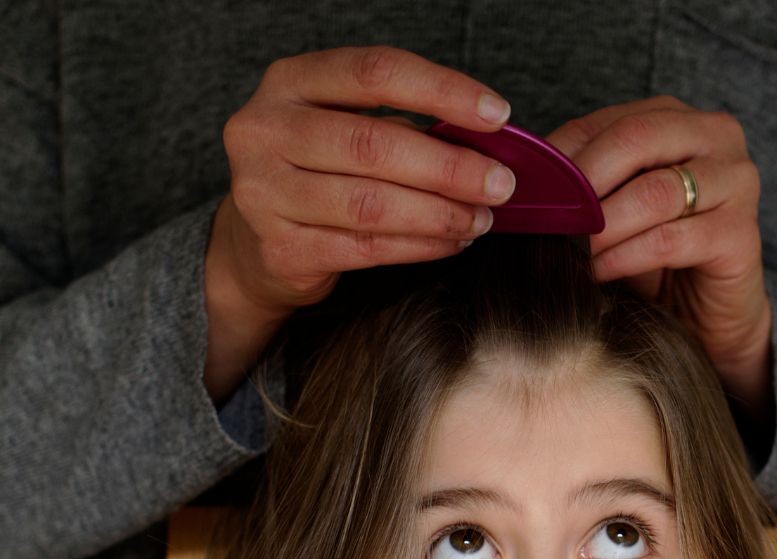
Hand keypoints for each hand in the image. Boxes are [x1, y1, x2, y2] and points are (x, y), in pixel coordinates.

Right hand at [204, 46, 516, 400]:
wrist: (256, 246)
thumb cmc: (319, 177)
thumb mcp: (343, 130)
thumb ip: (399, 126)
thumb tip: (485, 141)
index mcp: (289, 82)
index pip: (374, 72)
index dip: (442, 91)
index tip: (497, 115)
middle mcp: (265, 130)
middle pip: (374, 143)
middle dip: (450, 166)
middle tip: (500, 183)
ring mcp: (264, 193)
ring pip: (371, 204)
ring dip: (439, 213)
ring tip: (481, 219)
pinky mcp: (281, 249)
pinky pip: (366, 249)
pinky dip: (419, 247)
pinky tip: (451, 243)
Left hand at [546, 98, 773, 427]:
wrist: (706, 318)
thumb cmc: (652, 262)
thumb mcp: (610, 214)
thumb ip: (578, 188)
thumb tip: (518, 184)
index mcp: (678, 119)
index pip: (608, 121)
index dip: (560, 156)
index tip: (522, 193)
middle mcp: (716, 137)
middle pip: (636, 139)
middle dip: (582, 183)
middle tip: (546, 221)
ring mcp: (736, 183)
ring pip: (654, 192)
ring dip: (602, 227)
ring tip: (569, 253)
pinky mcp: (741, 234)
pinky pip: (672, 239)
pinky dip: (627, 257)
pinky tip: (600, 273)